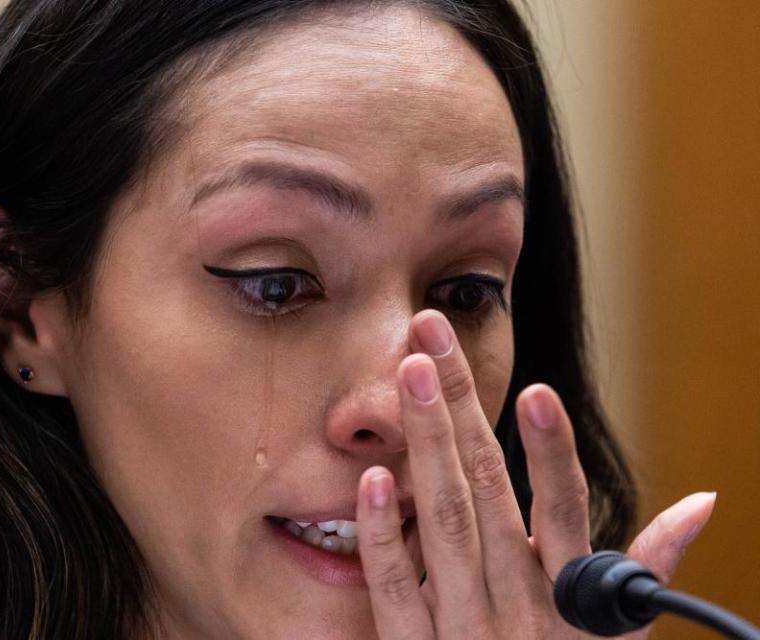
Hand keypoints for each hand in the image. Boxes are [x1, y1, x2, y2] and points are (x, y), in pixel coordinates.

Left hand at [355, 310, 715, 638]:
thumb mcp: (618, 634)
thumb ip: (650, 566)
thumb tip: (702, 502)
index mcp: (567, 596)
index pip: (561, 509)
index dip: (552, 451)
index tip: (536, 390)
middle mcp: (514, 604)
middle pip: (485, 490)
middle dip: (461, 408)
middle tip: (432, 334)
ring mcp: (462, 625)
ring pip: (440, 521)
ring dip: (424, 444)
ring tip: (411, 373)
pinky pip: (394, 589)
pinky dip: (382, 535)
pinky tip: (371, 477)